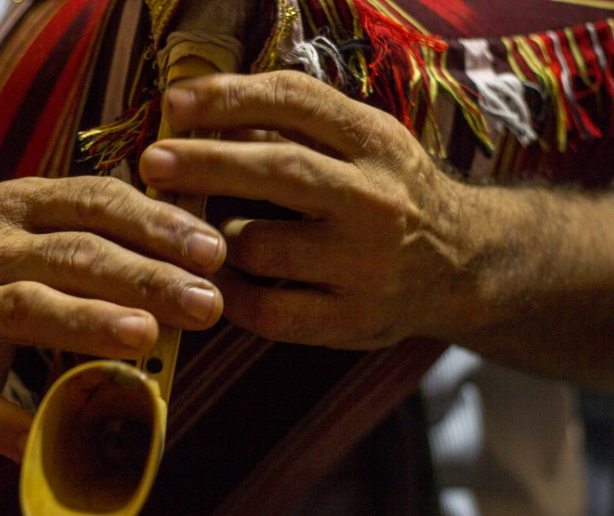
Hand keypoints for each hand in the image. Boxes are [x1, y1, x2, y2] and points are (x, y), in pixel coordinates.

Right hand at [0, 176, 224, 458]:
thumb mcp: (39, 230)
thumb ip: (106, 235)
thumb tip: (205, 262)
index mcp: (21, 205)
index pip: (97, 202)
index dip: (157, 224)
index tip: (213, 251)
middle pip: (72, 255)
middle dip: (143, 277)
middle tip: (206, 302)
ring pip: (26, 307)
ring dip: (87, 322)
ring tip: (144, 335)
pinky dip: (16, 420)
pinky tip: (63, 434)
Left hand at [140, 71, 477, 349]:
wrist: (461, 265)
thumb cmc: (390, 192)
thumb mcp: (365, 142)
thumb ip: (300, 125)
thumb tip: (204, 111)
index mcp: (376, 141)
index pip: (297, 101)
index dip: (230, 96)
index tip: (176, 102)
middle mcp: (376, 199)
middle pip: (277, 170)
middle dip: (203, 162)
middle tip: (152, 162)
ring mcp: (366, 265)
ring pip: (259, 244)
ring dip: (210, 235)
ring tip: (188, 229)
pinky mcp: (351, 320)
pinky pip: (266, 308)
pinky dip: (228, 292)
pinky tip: (212, 276)